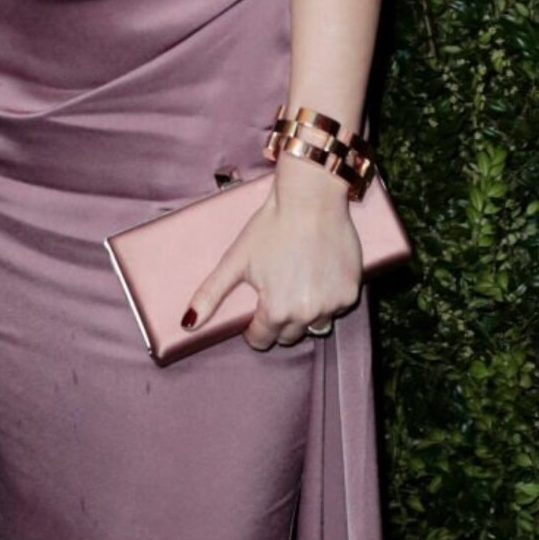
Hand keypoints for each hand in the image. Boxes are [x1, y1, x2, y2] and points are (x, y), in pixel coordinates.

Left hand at [182, 168, 361, 350]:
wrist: (312, 199)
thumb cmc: (271, 226)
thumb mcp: (236, 260)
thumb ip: (211, 294)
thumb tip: (187, 323)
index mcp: (276, 312)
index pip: (261, 340)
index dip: (254, 327)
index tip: (255, 311)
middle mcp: (307, 314)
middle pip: (288, 336)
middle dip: (279, 321)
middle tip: (276, 292)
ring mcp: (333, 304)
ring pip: (315, 324)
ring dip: (305, 314)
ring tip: (297, 285)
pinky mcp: (351, 291)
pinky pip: (336, 307)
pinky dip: (328, 298)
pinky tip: (318, 275)